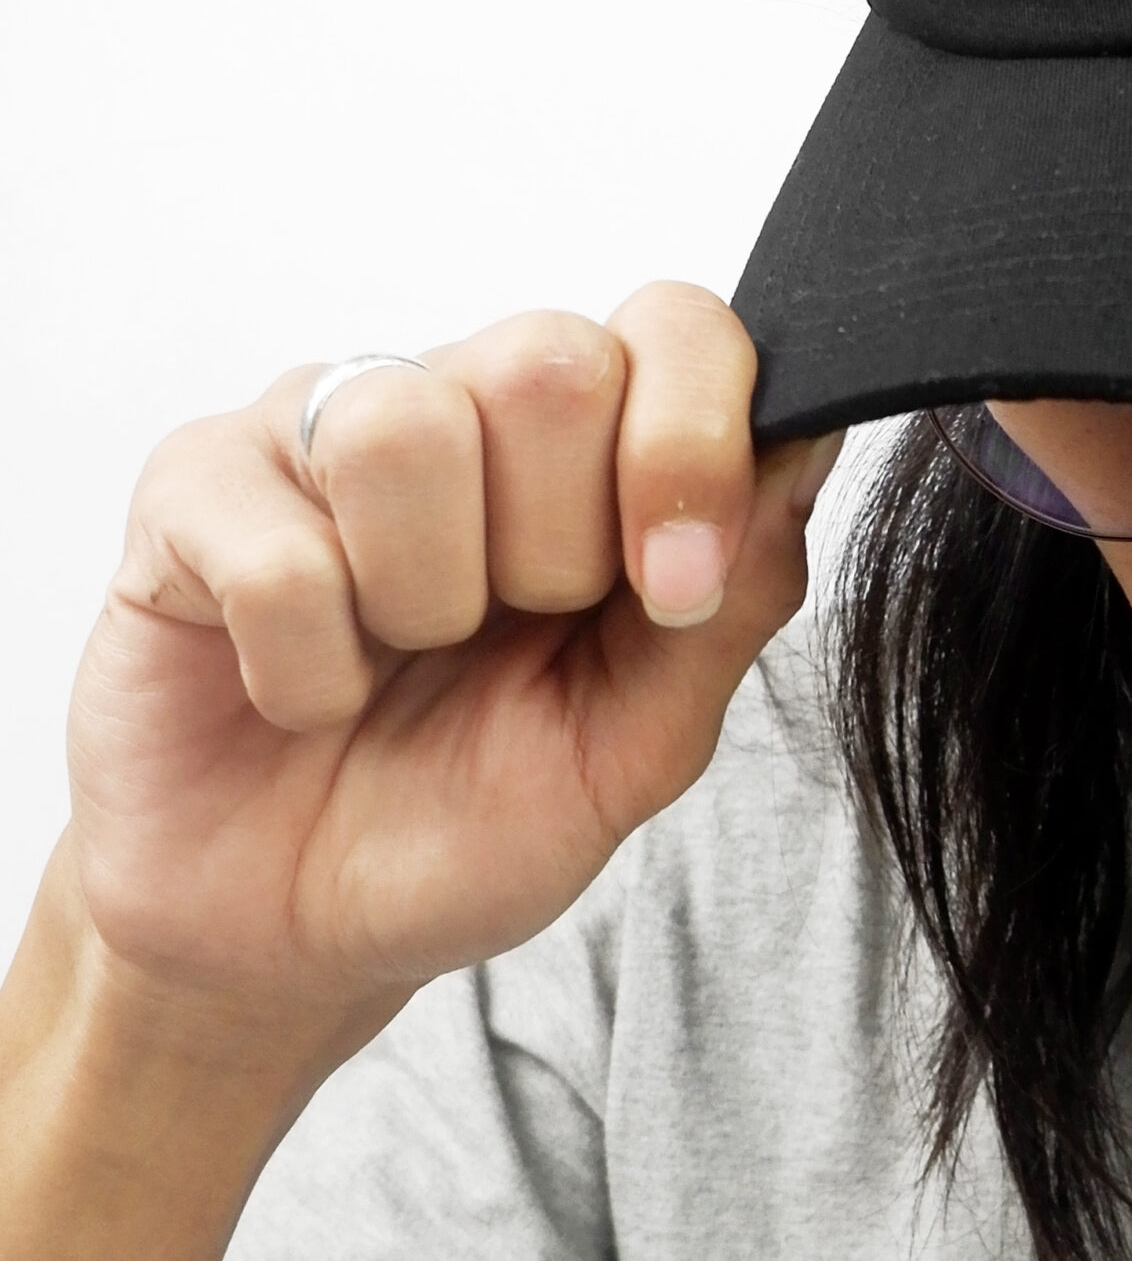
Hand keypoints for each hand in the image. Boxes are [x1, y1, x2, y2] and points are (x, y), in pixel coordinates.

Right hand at [63, 283, 837, 1036]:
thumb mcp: (640, 742)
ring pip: (405, 428)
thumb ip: (740, 595)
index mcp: (595, 438)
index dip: (690, 445)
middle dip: (554, 547)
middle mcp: (466, 395)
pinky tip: (305, 693)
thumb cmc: (469, 818)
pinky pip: (276, 544)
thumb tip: (809, 444)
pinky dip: (309, 665)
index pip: (679, 326)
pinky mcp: (192, 484)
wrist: (288, 933)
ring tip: (400, 659)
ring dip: (424, 600)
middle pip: (554, 361)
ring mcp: (320, 424)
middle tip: (505, 634)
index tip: (674, 587)